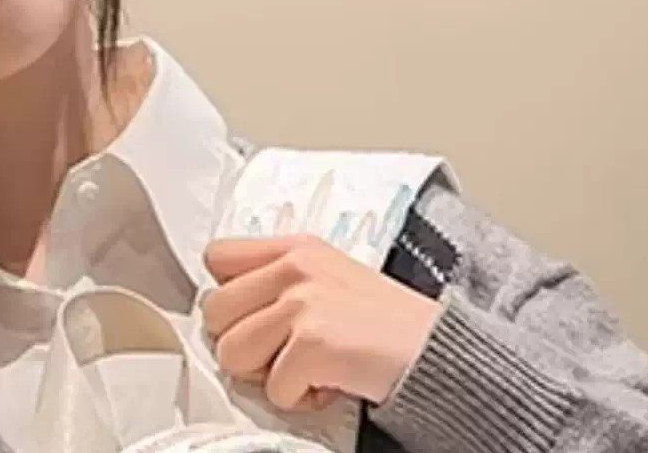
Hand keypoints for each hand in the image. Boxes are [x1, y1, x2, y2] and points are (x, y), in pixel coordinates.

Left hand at [203, 236, 442, 418]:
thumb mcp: (327, 278)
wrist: (432, 349)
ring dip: (268, 376)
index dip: (228, 298)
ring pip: (232, 354)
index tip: (251, 318)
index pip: (218, 257)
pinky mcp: (312, 343)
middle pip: (214, 313)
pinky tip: (329, 383)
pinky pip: (273, 390)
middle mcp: (295, 267)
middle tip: (284, 353)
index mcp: (296, 248)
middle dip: (244, 345)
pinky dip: (300, 400)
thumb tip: (228, 310)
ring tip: (307, 368)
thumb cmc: (382, 322)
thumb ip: (280, 280)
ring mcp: (302, 302)